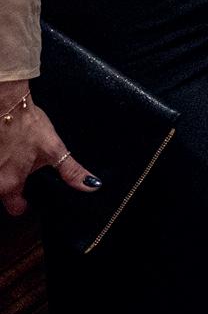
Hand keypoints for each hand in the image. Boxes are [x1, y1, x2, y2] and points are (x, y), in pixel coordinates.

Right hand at [0, 83, 94, 217]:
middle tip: (22, 171)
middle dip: (10, 186)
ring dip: (2, 171)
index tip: (27, 197)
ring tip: (13, 155)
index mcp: (10, 183)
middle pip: (1, 194)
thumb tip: (91, 186)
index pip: (14, 209)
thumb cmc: (28, 126)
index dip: (22, 204)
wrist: (4, 104)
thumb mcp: (54, 149)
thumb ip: (70, 171)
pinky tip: (4, 148)